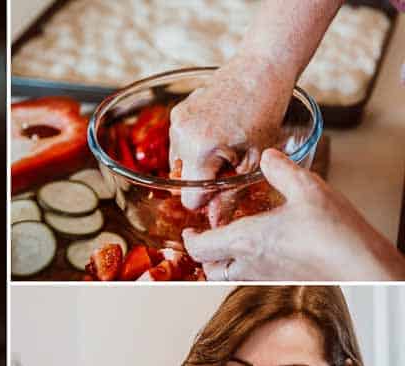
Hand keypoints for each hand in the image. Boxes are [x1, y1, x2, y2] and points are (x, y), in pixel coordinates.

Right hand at [169, 54, 294, 208]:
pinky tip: (218, 129)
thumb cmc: (265, 111)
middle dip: (205, 178)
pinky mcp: (177, 113)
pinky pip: (181, 143)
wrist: (261, 68)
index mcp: (200, 150)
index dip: (208, 200)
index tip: (225, 189)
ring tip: (227, 141)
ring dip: (200, 161)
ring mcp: (176, 122)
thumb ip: (230, 194)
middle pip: (184, 181)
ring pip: (181, 163)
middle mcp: (181, 136)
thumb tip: (215, 223)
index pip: (189, 199)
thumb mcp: (254, 159)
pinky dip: (197, 144)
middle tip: (232, 161)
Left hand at [183, 149, 404, 280]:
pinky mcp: (280, 284)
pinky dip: (245, 269)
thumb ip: (282, 170)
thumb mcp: (308, 188)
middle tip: (208, 236)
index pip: (200, 247)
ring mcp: (264, 278)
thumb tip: (269, 156)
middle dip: (204, 254)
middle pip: (209, 269)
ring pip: (228, 278)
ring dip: (223, 264)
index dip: (190, 239)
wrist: (361, 266)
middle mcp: (250, 264)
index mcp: (247, 241)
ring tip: (230, 246)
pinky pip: (251, 280)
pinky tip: (261, 253)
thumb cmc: (335, 232)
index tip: (190, 229)